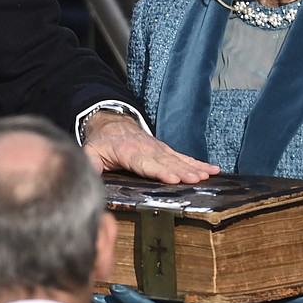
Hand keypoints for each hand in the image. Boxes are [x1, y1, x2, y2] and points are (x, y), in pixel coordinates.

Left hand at [82, 110, 218, 183]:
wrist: (112, 122)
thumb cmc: (102, 142)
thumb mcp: (91, 152)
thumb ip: (92, 165)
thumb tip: (90, 178)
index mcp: (127, 152)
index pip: (144, 163)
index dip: (159, 171)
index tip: (173, 179)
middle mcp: (146, 149)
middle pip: (166, 162)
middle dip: (182, 171)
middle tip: (196, 180)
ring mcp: (158, 149)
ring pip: (177, 159)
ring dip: (193, 167)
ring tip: (208, 175)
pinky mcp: (166, 150)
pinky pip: (183, 157)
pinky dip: (198, 163)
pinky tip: (212, 170)